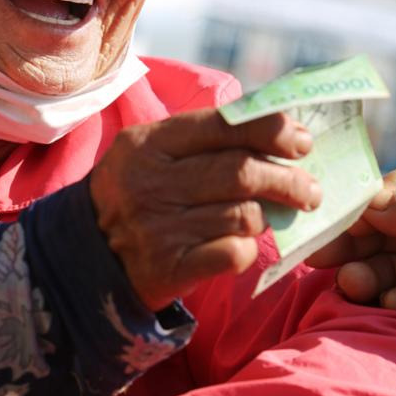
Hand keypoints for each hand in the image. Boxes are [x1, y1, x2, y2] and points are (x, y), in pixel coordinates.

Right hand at [91, 108, 320, 308]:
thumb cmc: (137, 194)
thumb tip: (283, 127)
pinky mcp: (167, 269)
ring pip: (242, 215)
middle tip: (309, 190)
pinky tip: (241, 245)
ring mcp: (157, 228)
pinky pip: (231, 255)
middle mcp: (150, 183)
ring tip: (272, 216)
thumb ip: (207, 136)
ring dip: (268, 216)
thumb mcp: (154, 152)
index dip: (272, 130)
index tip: (302, 142)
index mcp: (149, 144)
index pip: (223, 126)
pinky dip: (247, 249)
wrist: (85, 254)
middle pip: (240, 173)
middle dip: (288, 180)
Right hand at [308, 167, 395, 326]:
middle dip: (355, 243)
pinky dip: (393, 302)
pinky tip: (392, 305)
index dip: (370, 201)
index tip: (341, 220)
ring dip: (366, 275)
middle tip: (319, 256)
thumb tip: (370, 201)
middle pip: (388, 228)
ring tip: (352, 284)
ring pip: (390, 266)